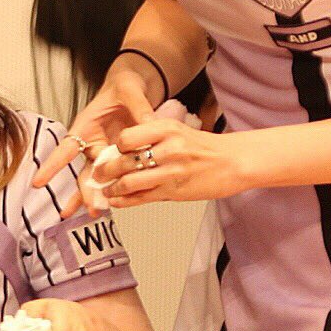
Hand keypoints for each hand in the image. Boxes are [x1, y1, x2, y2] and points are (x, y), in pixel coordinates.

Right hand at [33, 63, 159, 214]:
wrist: (133, 90)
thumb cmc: (124, 86)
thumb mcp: (130, 90)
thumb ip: (139, 108)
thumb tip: (150, 124)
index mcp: (86, 126)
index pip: (66, 148)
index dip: (52, 166)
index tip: (39, 182)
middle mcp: (91, 143)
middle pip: (84, 170)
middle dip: (84, 190)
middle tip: (90, 206)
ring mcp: (104, 153)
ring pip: (96, 179)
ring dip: (95, 196)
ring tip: (95, 213)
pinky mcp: (119, 159)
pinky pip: (116, 176)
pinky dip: (114, 190)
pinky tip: (110, 206)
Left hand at [93, 118, 258, 207]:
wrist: (233, 162)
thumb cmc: (204, 147)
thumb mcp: (177, 130)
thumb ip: (151, 138)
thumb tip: (121, 151)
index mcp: (167, 128)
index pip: (127, 137)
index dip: (115, 147)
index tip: (110, 152)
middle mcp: (168, 148)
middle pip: (125, 161)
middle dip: (106, 170)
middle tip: (98, 174)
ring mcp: (171, 171)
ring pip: (130, 182)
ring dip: (113, 188)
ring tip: (106, 190)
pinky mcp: (175, 191)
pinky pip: (142, 198)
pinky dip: (125, 201)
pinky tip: (117, 201)